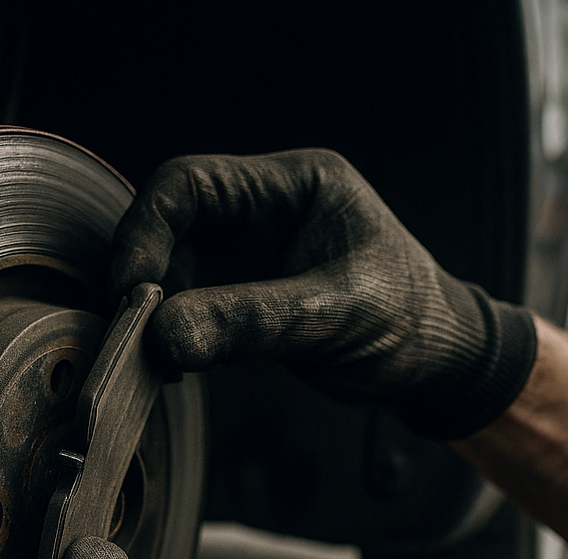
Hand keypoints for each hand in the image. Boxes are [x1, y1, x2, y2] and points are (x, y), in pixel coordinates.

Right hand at [110, 149, 535, 438]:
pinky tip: (175, 364)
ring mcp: (250, 258)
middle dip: (144, 276)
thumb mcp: (334, 315)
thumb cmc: (410, 321)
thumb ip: (250, 321)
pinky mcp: (244, 300)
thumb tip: (165, 336)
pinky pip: (189, 310)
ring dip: (154, 312)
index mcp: (291, 186)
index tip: (131, 288)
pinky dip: (173, 336)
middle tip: (133, 329)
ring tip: (153, 356)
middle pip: (170, 227)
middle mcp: (262, 214)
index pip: (188, 185)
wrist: (436, 364)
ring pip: (172, 272)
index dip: (145, 230)